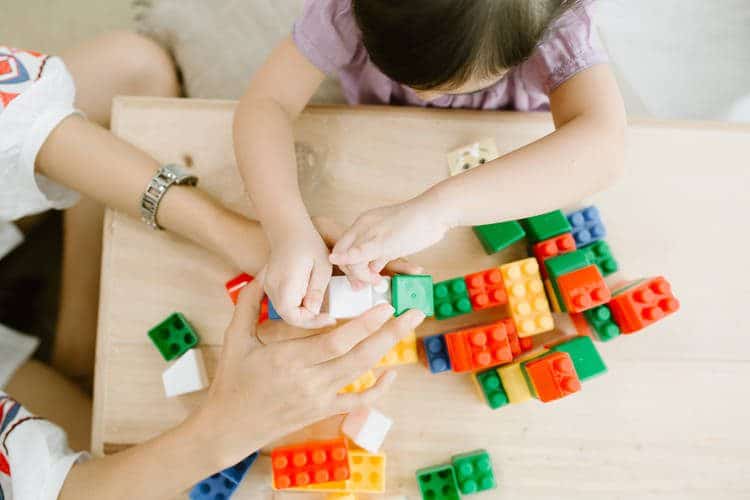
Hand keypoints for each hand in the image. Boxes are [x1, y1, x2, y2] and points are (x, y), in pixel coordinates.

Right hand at [194, 270, 425, 467]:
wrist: (229, 427)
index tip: (385, 306)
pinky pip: (355, 402)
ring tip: (408, 329)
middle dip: (390, 333)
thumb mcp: (234, 337)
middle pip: (358, 356)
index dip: (364, 324)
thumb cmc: (231, 379)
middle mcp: (309, 380)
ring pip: (361, 374)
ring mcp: (318, 399)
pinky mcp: (321, 412)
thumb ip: (250, 302)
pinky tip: (391, 375)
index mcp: (288, 359)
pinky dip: (377, 391)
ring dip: (388, 351)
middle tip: (414, 312)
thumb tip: (265, 270)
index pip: (335, 341)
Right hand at [265, 222, 333, 327]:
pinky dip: (297, 308)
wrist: (289, 230)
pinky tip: (311, 302)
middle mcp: (272, 288)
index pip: (294, 317)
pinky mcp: (271, 287)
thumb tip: (315, 312)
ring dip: (303, 315)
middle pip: (289, 317)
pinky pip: (284, 304)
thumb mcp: (322, 266)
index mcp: (286, 283)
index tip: (330, 318)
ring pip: (286, 312)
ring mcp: (269, 288)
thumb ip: (317, 290)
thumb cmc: (308, 244)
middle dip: (309, 321)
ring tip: (322, 310)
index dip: (312, 322)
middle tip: (328, 317)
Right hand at [329, 197, 448, 284]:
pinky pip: (383, 258)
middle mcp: (368, 231)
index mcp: (361, 227)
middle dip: (359, 273)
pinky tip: (391, 277)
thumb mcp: (382, 242)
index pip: (344, 252)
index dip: (350, 269)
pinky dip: (385, 268)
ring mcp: (381, 237)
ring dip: (372, 272)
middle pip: (354, 256)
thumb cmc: (410, 225)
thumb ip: (358, 253)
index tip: (364, 283)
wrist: (437, 215)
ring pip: (368, 259)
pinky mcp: (393, 243)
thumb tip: (333, 259)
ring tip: (380, 284)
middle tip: (370, 286)